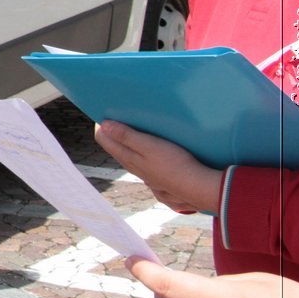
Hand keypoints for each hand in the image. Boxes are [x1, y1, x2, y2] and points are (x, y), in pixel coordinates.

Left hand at [94, 120, 221, 213]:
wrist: (196, 187)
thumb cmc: (173, 162)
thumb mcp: (149, 145)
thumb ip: (126, 136)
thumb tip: (104, 125)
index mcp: (126, 157)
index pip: (103, 139)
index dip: (101, 124)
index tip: (106, 111)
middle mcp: (132, 166)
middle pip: (114, 146)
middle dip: (112, 131)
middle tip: (119, 115)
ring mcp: (144, 174)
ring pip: (128, 155)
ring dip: (127, 141)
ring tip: (135, 128)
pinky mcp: (157, 177)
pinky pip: (141, 162)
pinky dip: (139, 151)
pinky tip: (150, 147)